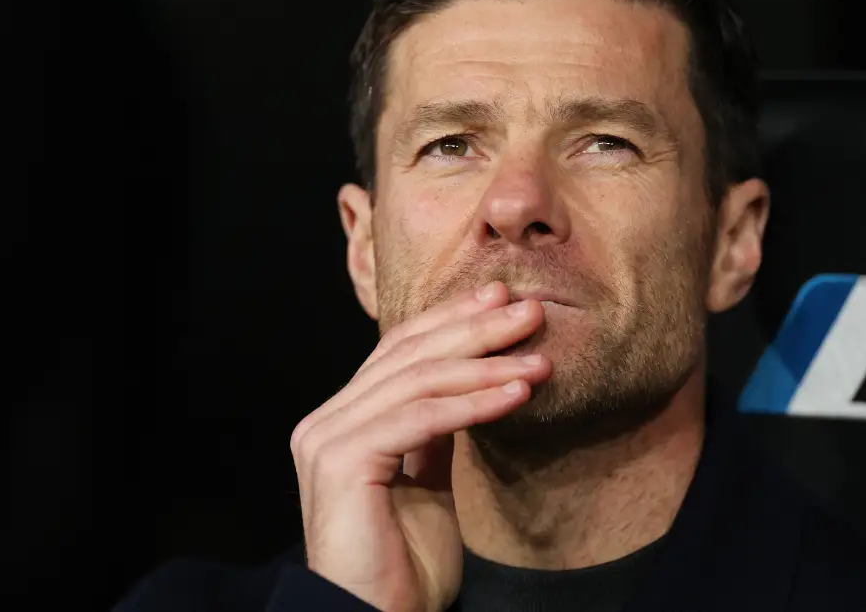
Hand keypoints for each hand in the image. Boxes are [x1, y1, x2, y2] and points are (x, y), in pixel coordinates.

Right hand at [291, 282, 550, 611]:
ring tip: (539, 360)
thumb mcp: (428, 482)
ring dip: (486, 364)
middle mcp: (326, 420)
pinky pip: (420, 419)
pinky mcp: (340, 460)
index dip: (452, 320)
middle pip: (409, 356)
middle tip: (530, 308)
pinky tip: (517, 395)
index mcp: (342, 419)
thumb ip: (435, 432)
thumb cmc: (405, 564)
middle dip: (475, 328)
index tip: (502, 299)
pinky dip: (473, 403)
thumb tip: (471, 382)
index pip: (400, 352)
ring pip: (417, 380)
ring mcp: (327, 438)